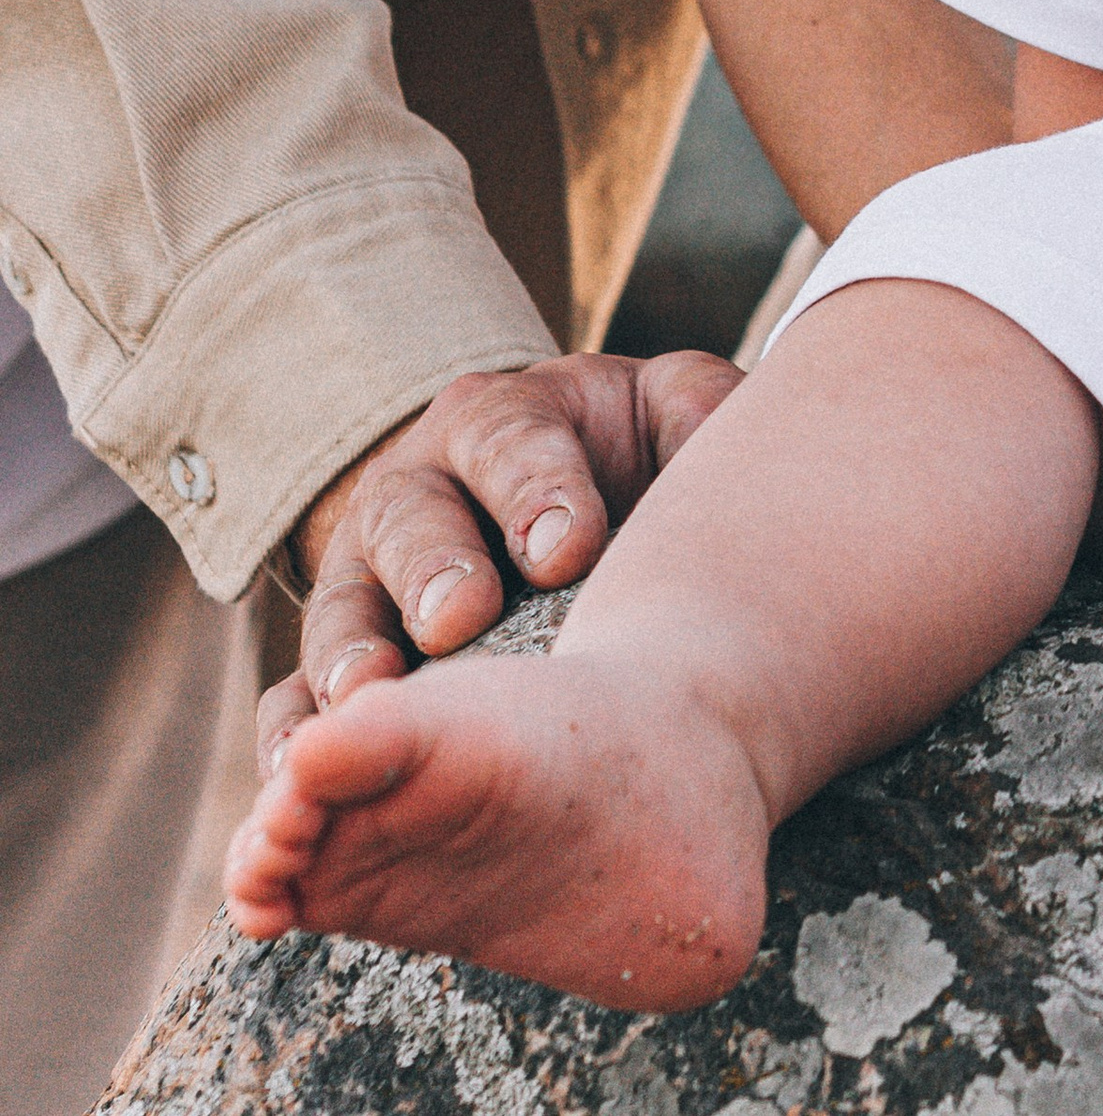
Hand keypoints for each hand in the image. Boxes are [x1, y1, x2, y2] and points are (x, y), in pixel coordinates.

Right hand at [258, 350, 739, 770]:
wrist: (567, 533)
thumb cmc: (624, 470)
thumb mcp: (669, 419)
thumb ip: (700, 415)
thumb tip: (716, 443)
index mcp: (500, 421)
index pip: (511, 441)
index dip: (537, 490)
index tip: (569, 548)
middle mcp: (417, 490)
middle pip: (410, 519)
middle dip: (435, 566)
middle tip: (461, 618)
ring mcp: (364, 582)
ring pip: (339, 611)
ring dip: (350, 659)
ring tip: (369, 706)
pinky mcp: (335, 669)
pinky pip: (291, 707)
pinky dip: (289, 743)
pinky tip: (294, 783)